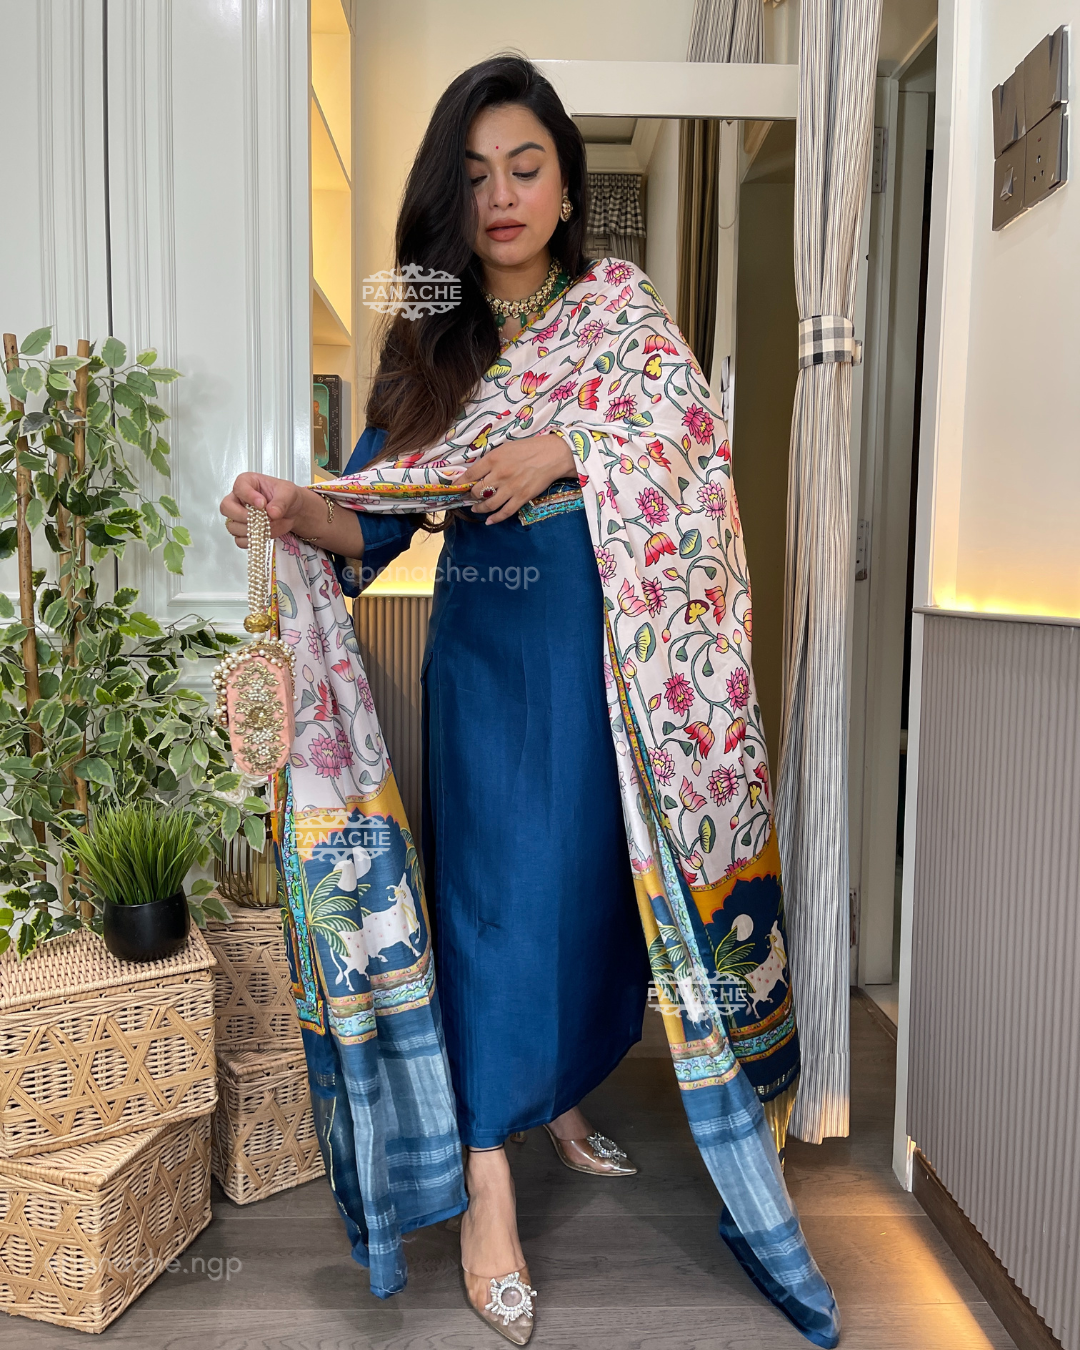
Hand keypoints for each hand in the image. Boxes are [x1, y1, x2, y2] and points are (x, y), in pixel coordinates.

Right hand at [219, 473, 313, 547]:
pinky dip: (252, 540)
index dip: (248, 496)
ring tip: (267, 526)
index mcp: (247, 483)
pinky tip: (263, 535)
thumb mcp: (288, 493)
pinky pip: (240, 540)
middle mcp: (238, 499)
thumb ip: (280, 502)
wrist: (293, 511)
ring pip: (232, 526)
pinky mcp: (243, 531)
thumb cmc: (286, 497)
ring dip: (250, 530)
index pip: (239, 487)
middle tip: (259, 519)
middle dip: (243, 516)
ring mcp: (238, 516)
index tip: (262, 503)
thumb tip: (272, 512)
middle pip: (226, 508)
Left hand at [455, 433, 575, 524]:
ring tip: (476, 508)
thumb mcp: (505, 448)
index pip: (470, 474)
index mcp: (494, 459)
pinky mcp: (522, 497)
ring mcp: (510, 488)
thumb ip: (491, 460)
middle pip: (477, 491)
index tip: (455, 486)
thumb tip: (477, 472)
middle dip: (470, 495)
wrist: (553, 455)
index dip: (460, 482)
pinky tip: (489, 521)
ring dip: (479, 508)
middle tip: (468, 497)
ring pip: (488, 504)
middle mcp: (499, 474)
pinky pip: (505, 512)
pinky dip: (495, 518)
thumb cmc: (529, 448)